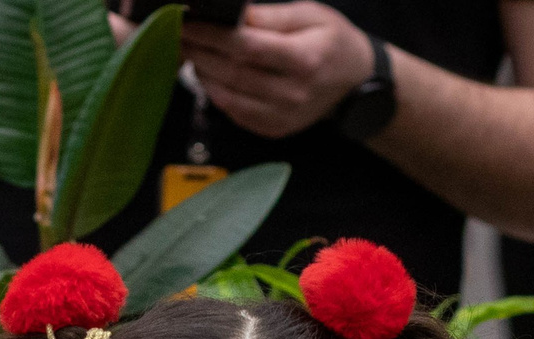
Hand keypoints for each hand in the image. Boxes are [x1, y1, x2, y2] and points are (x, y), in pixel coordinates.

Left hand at [182, 2, 376, 141]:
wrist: (355, 82)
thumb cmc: (332, 42)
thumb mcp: (310, 15)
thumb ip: (271, 16)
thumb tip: (234, 14)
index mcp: (304, 61)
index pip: (247, 48)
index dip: (212, 35)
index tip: (188, 22)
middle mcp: (293, 94)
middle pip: (233, 73)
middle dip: (200, 52)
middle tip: (178, 35)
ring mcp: (282, 117)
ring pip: (229, 97)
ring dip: (202, 73)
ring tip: (188, 52)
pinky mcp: (274, 129)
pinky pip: (235, 113)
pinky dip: (215, 93)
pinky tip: (207, 74)